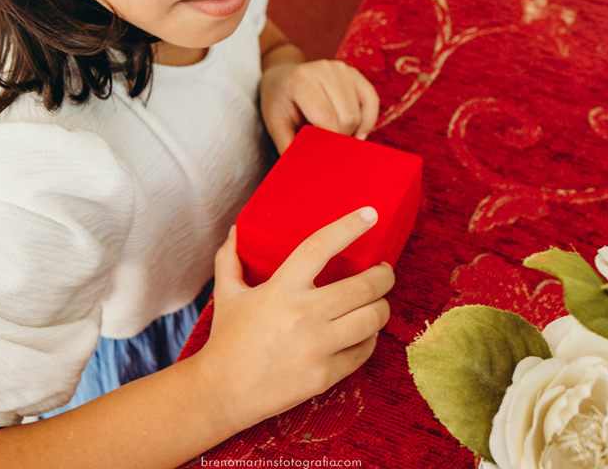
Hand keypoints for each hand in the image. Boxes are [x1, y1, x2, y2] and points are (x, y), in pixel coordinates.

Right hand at [196, 208, 394, 429]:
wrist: (223, 392)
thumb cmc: (227, 340)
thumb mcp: (226, 294)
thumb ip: (230, 258)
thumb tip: (235, 231)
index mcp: (281, 288)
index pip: (320, 247)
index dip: (349, 227)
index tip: (370, 214)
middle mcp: (303, 314)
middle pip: (362, 287)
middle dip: (383, 276)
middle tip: (384, 271)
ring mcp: (317, 347)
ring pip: (372, 319)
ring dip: (382, 307)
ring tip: (378, 302)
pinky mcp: (326, 375)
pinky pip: (363, 351)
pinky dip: (370, 338)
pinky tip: (365, 332)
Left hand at [259, 59, 379, 151]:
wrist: (282, 78)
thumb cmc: (279, 103)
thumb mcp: (276, 125)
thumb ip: (290, 146)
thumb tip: (305, 172)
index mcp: (300, 80)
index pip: (326, 118)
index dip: (329, 143)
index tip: (324, 158)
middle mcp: (323, 69)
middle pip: (347, 117)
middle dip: (338, 138)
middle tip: (325, 145)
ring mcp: (341, 69)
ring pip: (358, 113)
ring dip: (350, 130)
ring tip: (333, 134)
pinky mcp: (354, 73)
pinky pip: (372, 101)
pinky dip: (367, 121)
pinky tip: (357, 133)